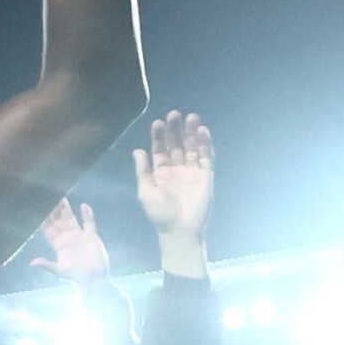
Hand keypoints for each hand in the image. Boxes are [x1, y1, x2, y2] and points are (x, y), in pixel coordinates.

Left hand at [29, 197, 109, 281]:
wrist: (94, 279)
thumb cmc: (76, 276)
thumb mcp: (60, 271)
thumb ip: (47, 265)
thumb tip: (32, 263)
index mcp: (58, 244)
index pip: (48, 229)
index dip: (43, 219)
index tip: (37, 209)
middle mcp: (67, 238)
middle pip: (58, 220)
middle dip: (53, 210)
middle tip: (47, 196)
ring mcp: (79, 236)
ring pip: (71, 219)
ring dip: (66, 209)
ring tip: (61, 196)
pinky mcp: (91, 236)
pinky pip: (89, 223)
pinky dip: (87, 215)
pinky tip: (84, 206)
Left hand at [133, 110, 213, 241]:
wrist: (179, 230)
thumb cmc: (159, 213)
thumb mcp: (145, 191)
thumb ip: (143, 170)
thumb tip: (137, 150)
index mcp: (160, 171)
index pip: (160, 149)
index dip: (159, 136)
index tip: (158, 122)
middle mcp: (176, 168)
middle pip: (177, 144)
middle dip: (175, 129)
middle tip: (175, 114)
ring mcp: (192, 171)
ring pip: (192, 147)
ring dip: (191, 132)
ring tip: (191, 117)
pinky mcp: (206, 175)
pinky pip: (206, 157)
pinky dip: (205, 144)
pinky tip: (203, 131)